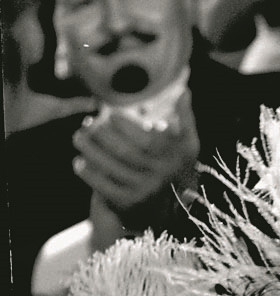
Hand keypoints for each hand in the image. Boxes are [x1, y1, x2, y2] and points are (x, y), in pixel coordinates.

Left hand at [72, 93, 200, 230]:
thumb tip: (184, 91)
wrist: (165, 205)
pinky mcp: (128, 202)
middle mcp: (162, 175)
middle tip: (88, 123)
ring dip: (90, 151)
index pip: (147, 140)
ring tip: (77, 137)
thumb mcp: (186, 142)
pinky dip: (88, 173)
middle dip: (103, 136)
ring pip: (111, 168)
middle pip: (126, 153)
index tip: (109, 114)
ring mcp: (144, 190)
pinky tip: (78, 161)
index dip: (126, 126)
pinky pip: (103, 185)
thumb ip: (185, 116)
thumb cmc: (173, 163)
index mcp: (176, 157)